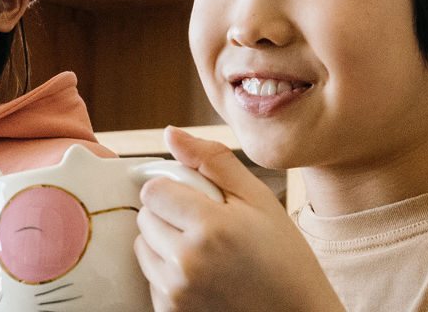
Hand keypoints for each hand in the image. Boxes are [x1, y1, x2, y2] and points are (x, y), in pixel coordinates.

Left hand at [135, 127, 343, 311]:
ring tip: (205, 252)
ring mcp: (176, 293)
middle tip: (208, 227)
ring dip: (164, 244)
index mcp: (210, 227)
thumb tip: (170, 134)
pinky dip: (169, 273)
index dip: (174, 189)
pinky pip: (151, 279)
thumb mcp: (260, 200)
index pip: (153, 191)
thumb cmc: (284, 258)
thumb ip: (213, 161)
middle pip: (145, 218)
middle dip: (170, 215)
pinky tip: (203, 276)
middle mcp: (186, 262)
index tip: (198, 199)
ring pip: (143, 248)